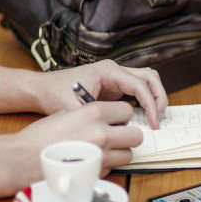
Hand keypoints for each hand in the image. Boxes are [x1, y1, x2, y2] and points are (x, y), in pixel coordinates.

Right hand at [13, 101, 142, 180]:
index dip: (122, 116)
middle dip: (128, 136)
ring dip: (120, 153)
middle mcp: (101, 133)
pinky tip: (92, 162)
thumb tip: (105, 118)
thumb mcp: (66, 113)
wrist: (22, 159)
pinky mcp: (96, 173)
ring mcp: (101, 155)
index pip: (127, 110)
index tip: (117, 119)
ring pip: (129, 155)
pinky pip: (113, 169)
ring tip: (105, 151)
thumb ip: (89, 115)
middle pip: (136, 135)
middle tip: (118, 136)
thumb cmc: (40, 136)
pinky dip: (107, 166)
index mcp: (94, 112)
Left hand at [34, 60, 167, 128]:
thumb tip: (117, 131)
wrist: (41, 88)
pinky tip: (142, 117)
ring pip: (147, 80)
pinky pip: (137, 89)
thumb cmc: (55, 93)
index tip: (153, 123)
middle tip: (159, 119)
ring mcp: (116, 77)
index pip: (140, 85)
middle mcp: (115, 70)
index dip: (151, 105)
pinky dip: (145, 101)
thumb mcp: (75, 109)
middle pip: (150, 77)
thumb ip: (96, 119)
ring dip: (154, 97)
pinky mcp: (114, 86)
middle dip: (159, 98)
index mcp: (108, 71)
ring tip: (154, 117)